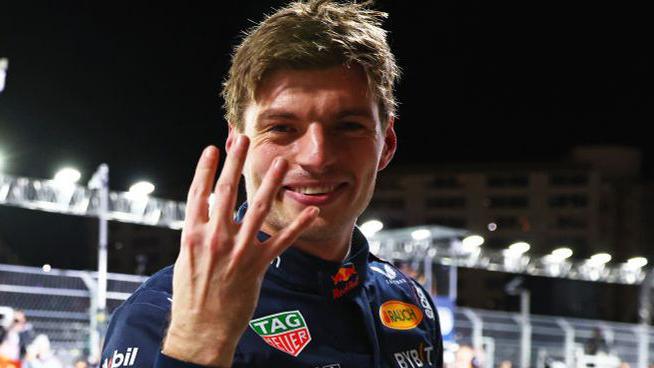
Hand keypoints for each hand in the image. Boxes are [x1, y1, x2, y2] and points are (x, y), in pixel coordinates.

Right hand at [162, 135, 318, 366]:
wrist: (201, 327)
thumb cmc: (192, 294)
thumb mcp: (186, 259)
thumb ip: (199, 234)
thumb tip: (207, 214)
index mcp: (192, 234)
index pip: (198, 193)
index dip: (206, 169)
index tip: (214, 148)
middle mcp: (214, 238)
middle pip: (225, 192)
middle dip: (236, 163)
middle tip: (245, 140)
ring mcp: (237, 251)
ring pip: (257, 209)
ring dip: (271, 183)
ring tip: (282, 163)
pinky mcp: (257, 265)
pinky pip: (281, 240)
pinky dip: (298, 225)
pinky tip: (312, 210)